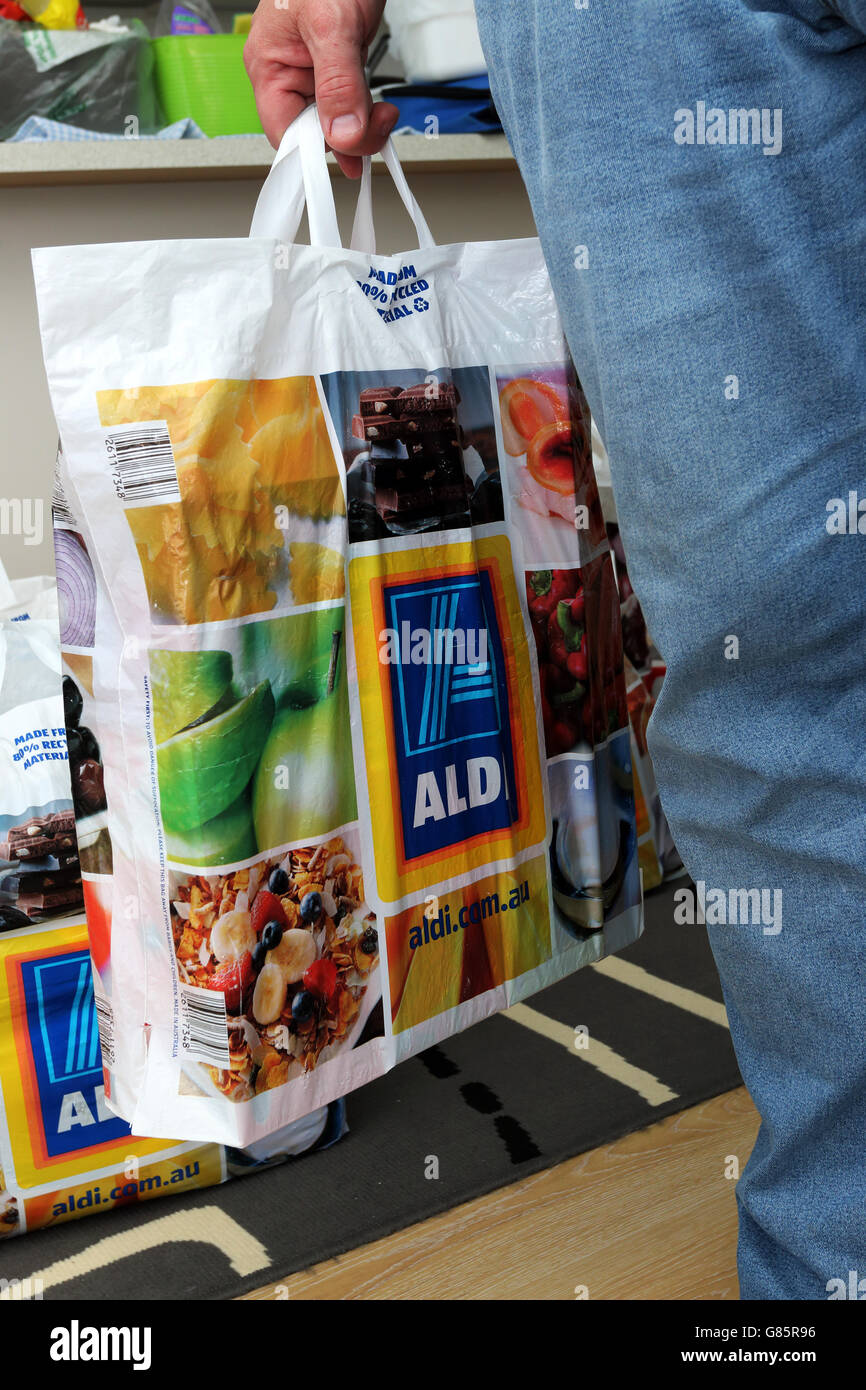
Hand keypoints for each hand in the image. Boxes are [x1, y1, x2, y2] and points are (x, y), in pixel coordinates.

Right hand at [244, 0, 396, 176]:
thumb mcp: (332, 26)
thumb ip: (338, 84)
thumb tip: (343, 133)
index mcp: (269, 66)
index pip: (284, 131)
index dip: (313, 153)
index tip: (344, 162)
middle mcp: (287, 73)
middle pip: (312, 133)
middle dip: (347, 138)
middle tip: (376, 129)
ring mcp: (313, 73)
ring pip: (335, 123)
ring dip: (362, 128)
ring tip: (383, 118)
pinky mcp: (337, 69)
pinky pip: (349, 106)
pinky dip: (367, 115)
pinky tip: (380, 115)